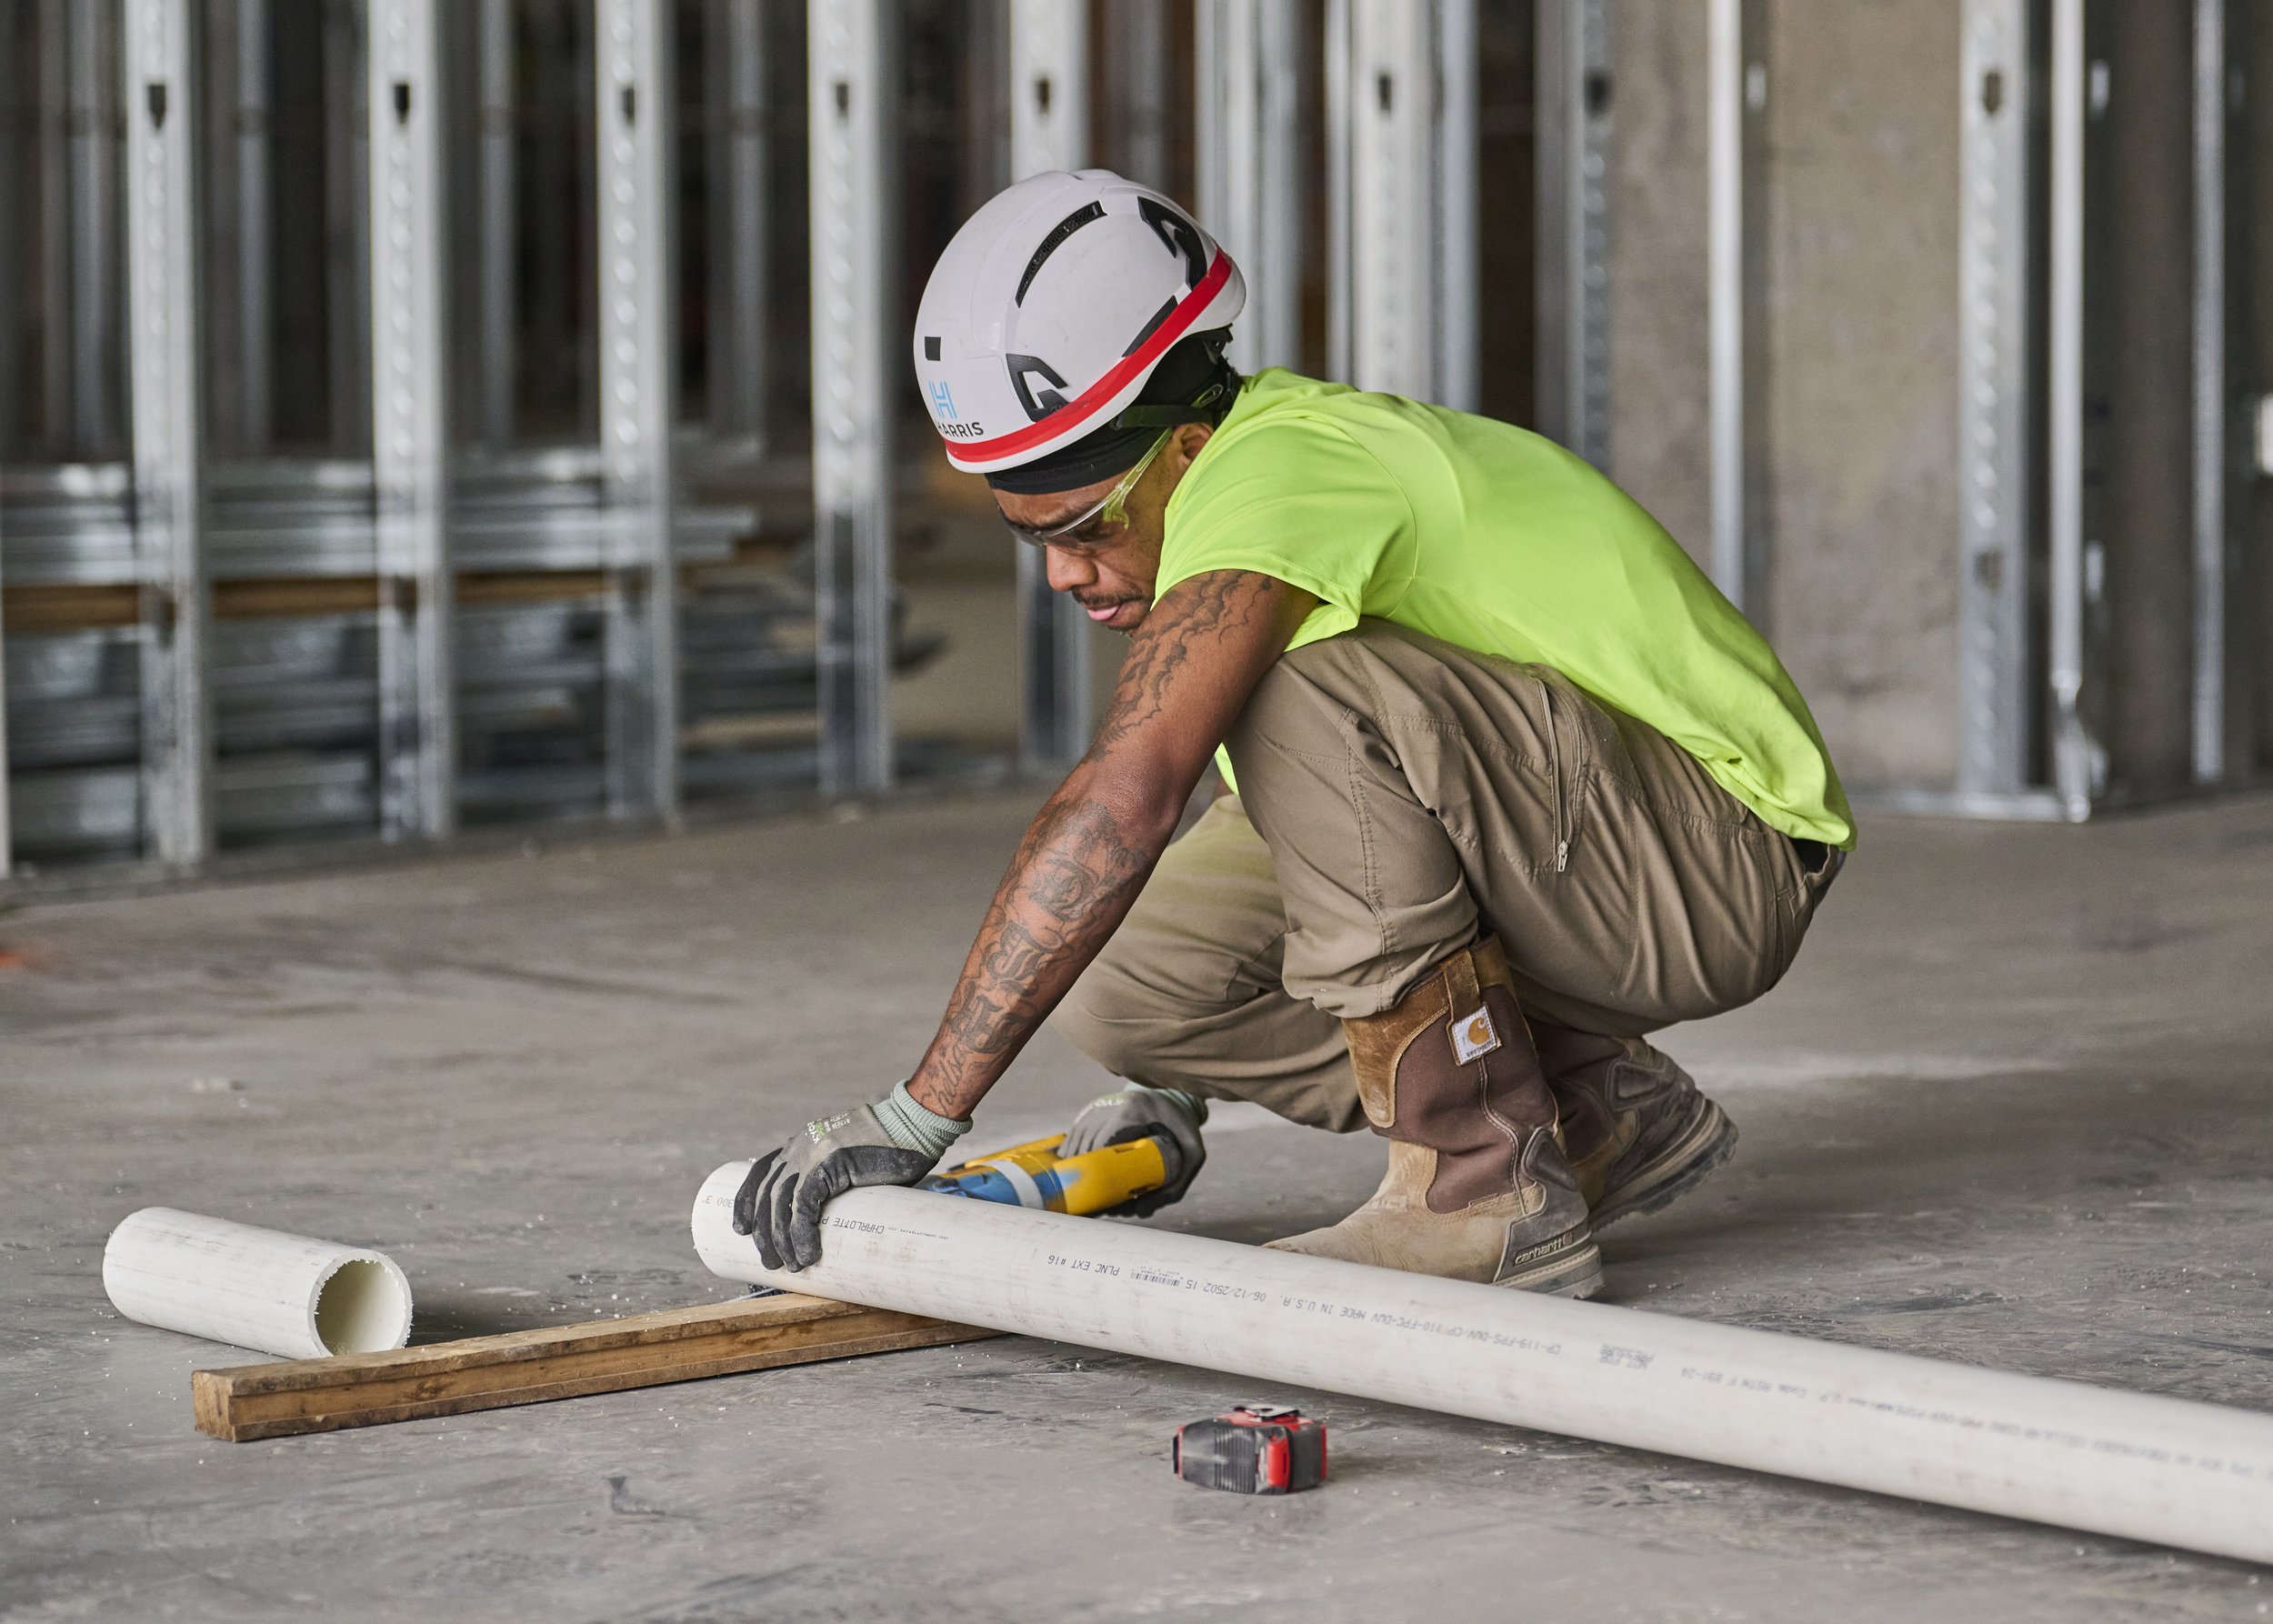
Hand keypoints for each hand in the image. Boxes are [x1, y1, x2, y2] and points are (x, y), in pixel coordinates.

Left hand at [732, 1085, 966, 1270]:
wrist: (916, 1123)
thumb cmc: (894, 1148)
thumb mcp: (853, 1161)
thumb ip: (837, 1181)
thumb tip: (837, 1221)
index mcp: (802, 1143)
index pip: (761, 1172)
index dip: (747, 1202)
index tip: (740, 1229)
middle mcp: (801, 1146)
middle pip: (767, 1193)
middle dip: (765, 1232)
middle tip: (769, 1263)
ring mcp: (813, 1152)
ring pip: (782, 1202)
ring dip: (782, 1239)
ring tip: (790, 1265)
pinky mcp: (830, 1163)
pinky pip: (805, 1204)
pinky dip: (803, 1232)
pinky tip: (808, 1253)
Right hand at [1060, 1084, 1207, 1217]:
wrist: (1172, 1098)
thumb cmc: (1182, 1130)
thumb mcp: (1192, 1155)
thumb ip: (1175, 1186)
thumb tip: (1140, 1211)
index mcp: (1133, 1111)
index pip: (1104, 1146)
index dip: (1099, 1175)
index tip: (1106, 1199)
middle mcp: (1109, 1106)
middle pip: (1086, 1148)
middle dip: (1088, 1180)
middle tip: (1099, 1205)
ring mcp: (1096, 1107)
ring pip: (1074, 1144)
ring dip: (1077, 1171)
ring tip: (1091, 1196)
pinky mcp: (1089, 1111)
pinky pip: (1073, 1138)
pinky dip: (1074, 1159)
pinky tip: (1081, 1177)